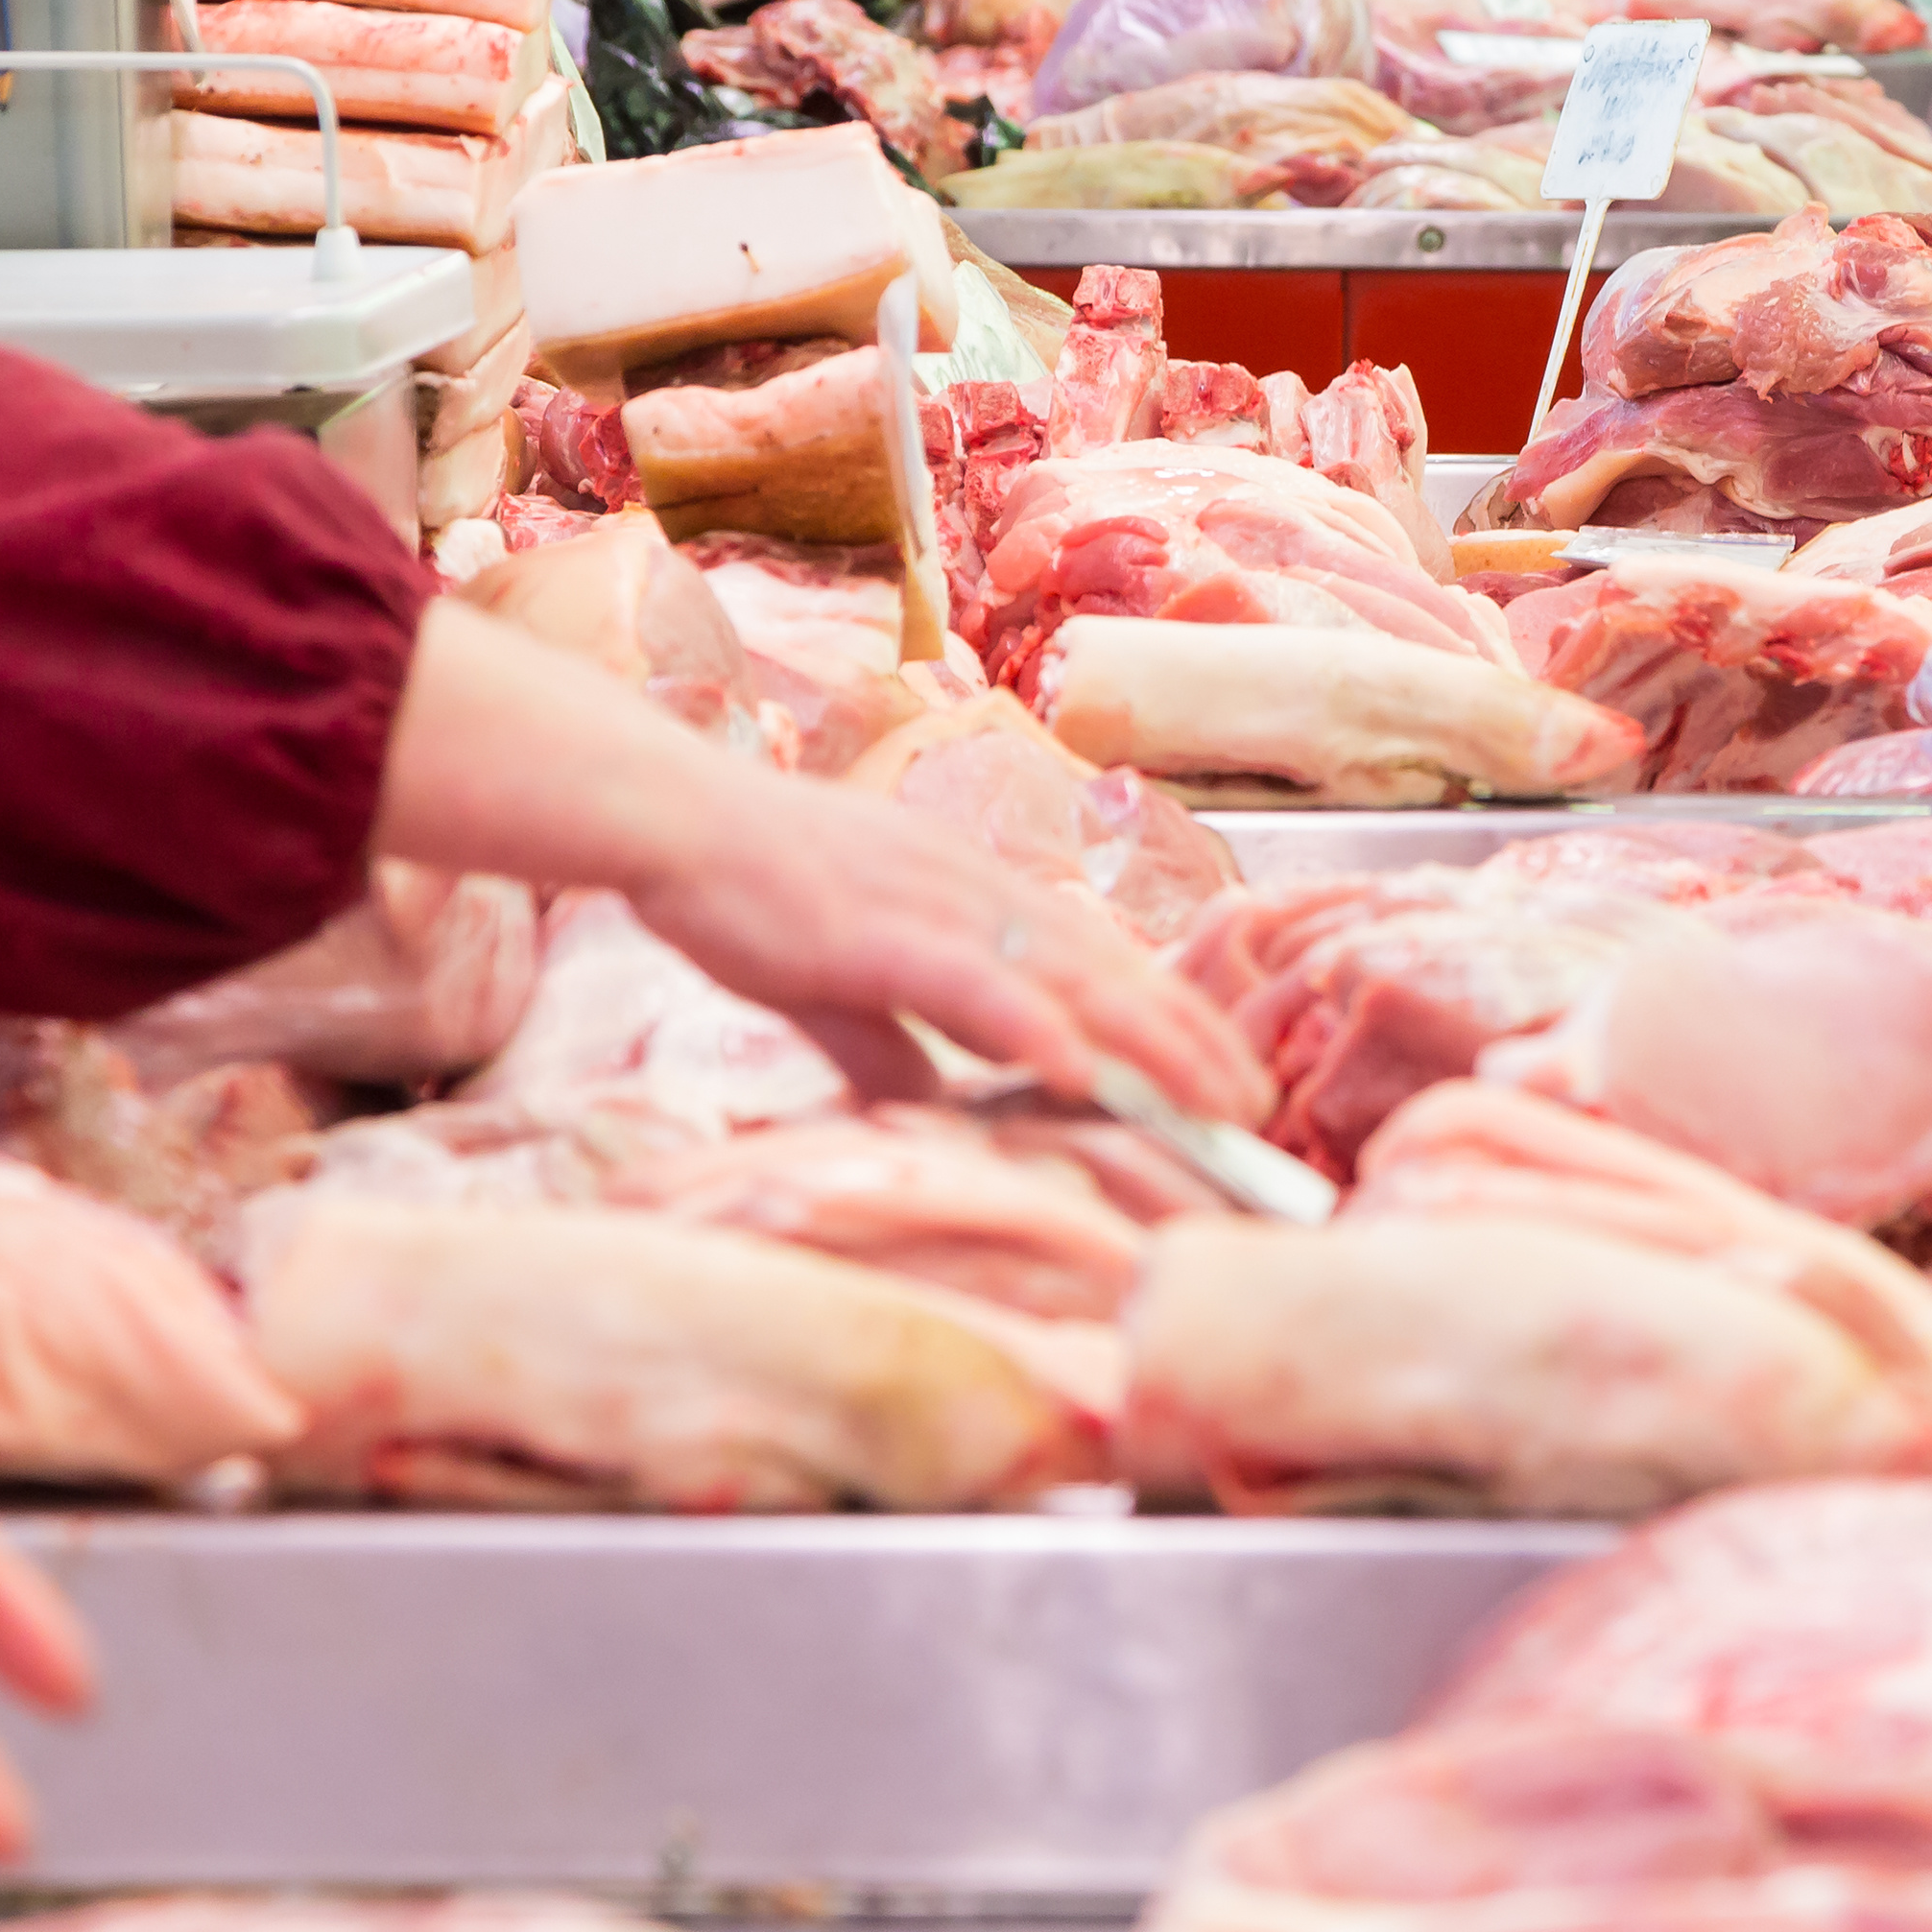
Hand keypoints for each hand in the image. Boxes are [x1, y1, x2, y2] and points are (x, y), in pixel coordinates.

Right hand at [620, 772, 1272, 1130]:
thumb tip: (924, 1106)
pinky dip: (1033, 1027)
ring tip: (1211, 1104)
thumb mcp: (836, 983)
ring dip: (1149, 1044)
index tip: (1230, 1075)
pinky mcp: (879, 932)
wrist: (672, 822)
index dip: (1172, 1019)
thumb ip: (888, 1045)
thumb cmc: (749, 892)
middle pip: (1113, 974)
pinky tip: (1079, 1072)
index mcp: (977, 897)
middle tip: (1258, 1109)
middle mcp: (979, 893)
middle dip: (1193, 1044)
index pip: (1102, 963)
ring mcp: (936, 908)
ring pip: (1070, 979)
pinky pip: (973, 985)